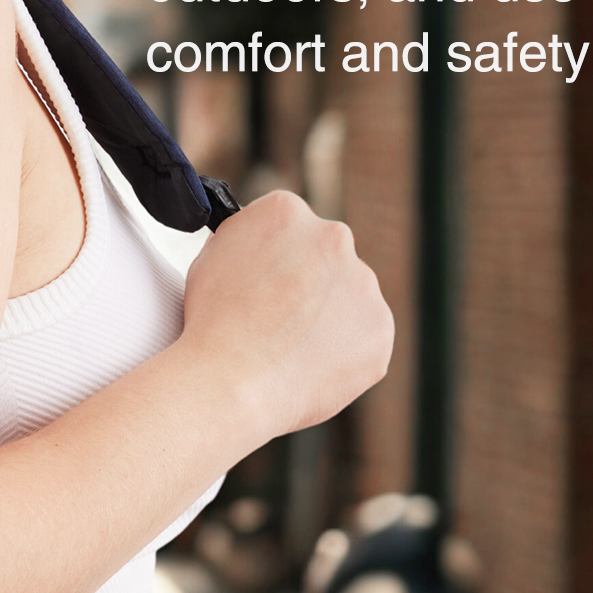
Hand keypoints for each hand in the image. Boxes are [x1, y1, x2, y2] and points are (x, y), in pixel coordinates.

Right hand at [179, 187, 393, 441]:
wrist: (233, 381)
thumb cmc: (212, 323)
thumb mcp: (212, 258)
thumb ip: (248, 241)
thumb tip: (264, 247)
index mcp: (287, 212)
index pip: (291, 227)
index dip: (276, 260)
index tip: (266, 285)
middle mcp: (334, 237)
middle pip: (327, 257)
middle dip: (310, 284)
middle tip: (280, 320)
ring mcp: (364, 283)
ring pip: (349, 298)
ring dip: (330, 317)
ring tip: (291, 349)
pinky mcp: (380, 328)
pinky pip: (365, 339)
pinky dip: (345, 353)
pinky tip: (310, 366)